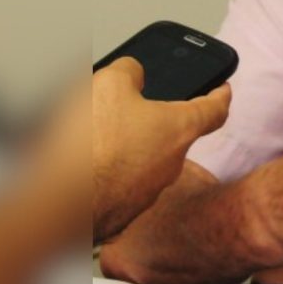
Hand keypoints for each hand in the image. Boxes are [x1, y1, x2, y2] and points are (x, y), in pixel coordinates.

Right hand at [92, 57, 231, 241]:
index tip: (222, 89)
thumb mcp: (110, 82)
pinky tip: (79, 164)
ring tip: (92, 136)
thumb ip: (130, 71)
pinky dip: (104, 172)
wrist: (60, 206)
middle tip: (130, 108)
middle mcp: (172, 163)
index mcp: (180, 129)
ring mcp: (148, 192)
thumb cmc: (92, 146)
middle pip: (173, 135)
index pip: (216, 109)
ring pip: (143, 160)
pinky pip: (117, 184)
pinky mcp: (122, 212)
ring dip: (125, 147)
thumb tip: (133, 74)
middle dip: (154, 120)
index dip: (220, 94)